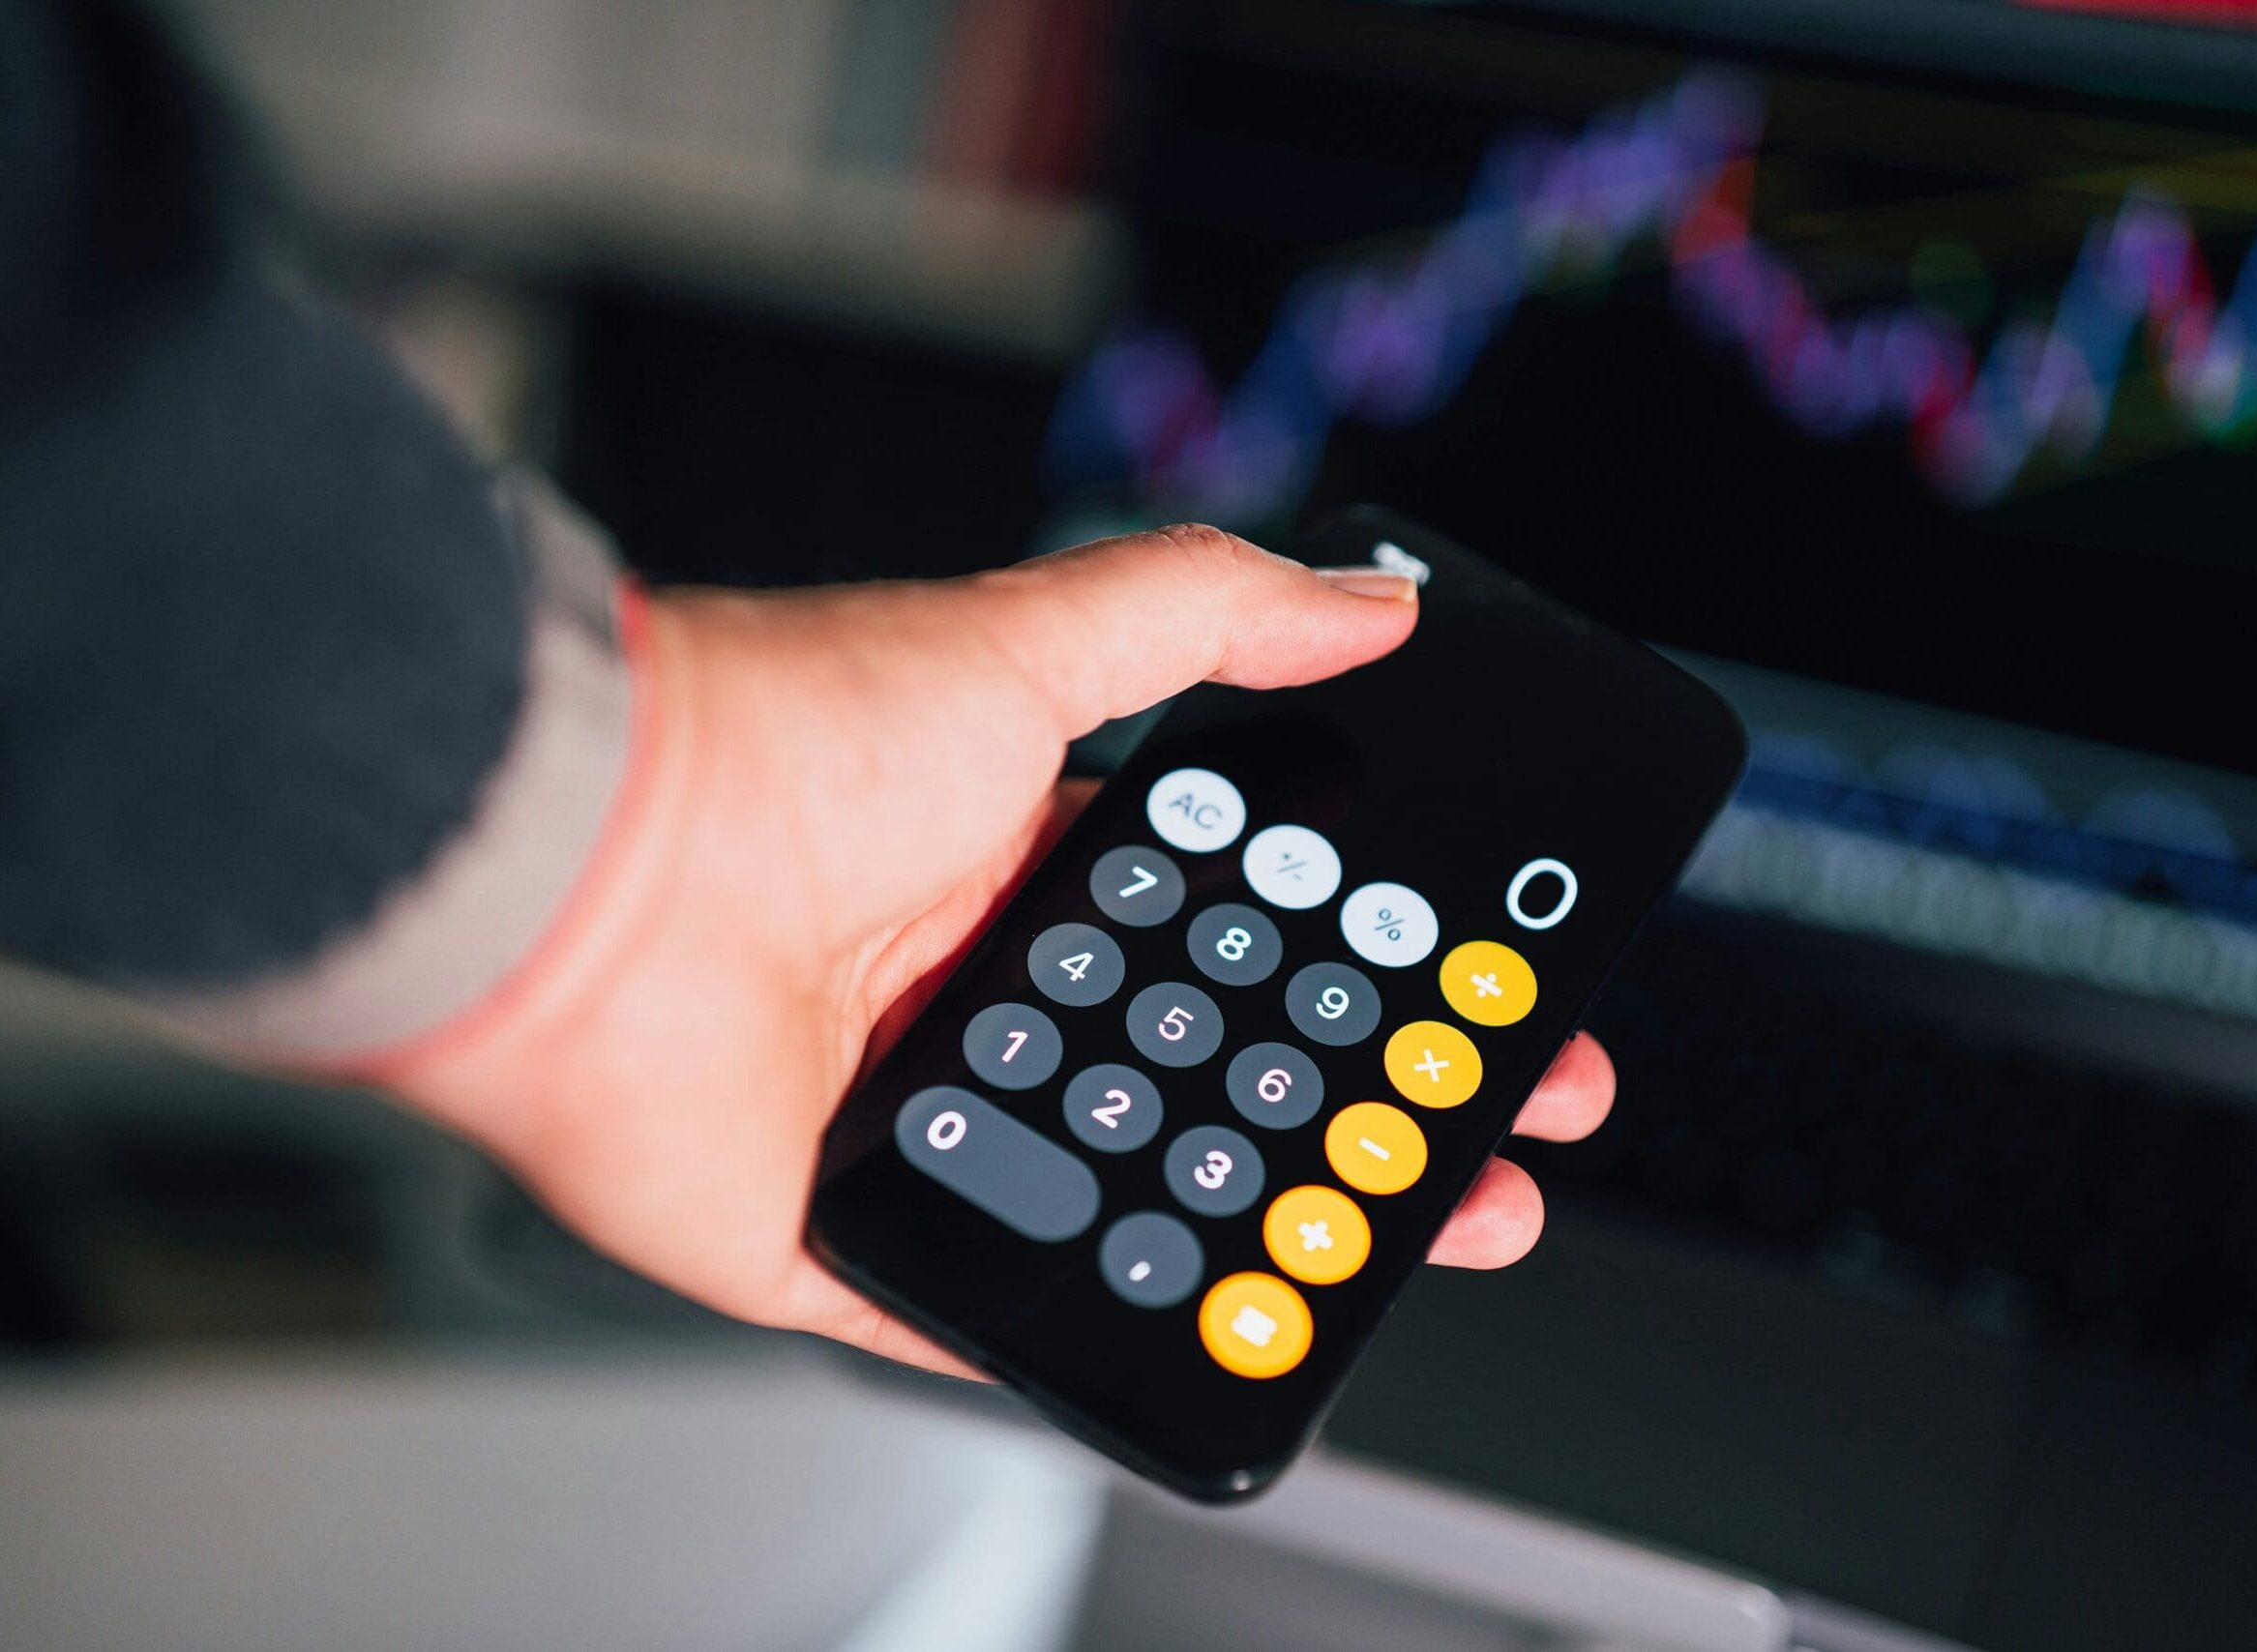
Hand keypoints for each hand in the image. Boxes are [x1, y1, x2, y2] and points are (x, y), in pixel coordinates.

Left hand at [391, 526, 1616, 1373]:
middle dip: (1351, 1117)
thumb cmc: (777, 741)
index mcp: (1030, 870)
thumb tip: (1364, 599)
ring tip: (1383, 1248)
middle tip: (1479, 1146)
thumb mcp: (1022, 644)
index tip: (1469, 1001)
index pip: (1237, 939)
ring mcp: (924, 1117)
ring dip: (1257, 1231)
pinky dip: (1086, 1334)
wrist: (585, 874)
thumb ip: (1202, 615)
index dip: (1358, 976)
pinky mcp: (852, 1232)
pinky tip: (1202, 1337)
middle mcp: (983, 993)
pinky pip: (990, 1310)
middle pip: (1208, 1077)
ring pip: (1129, 1197)